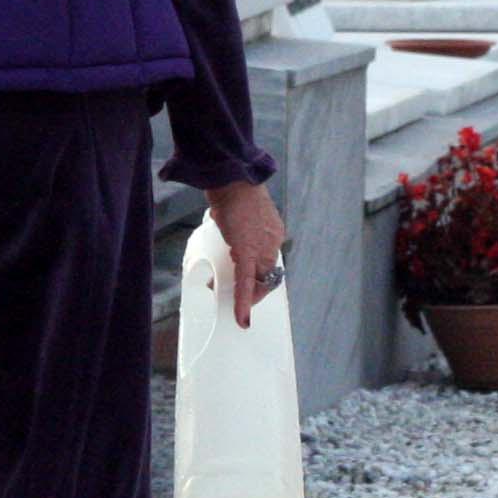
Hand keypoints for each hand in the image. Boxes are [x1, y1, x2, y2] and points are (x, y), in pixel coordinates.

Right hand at [207, 177, 286, 327]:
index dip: (256, 277)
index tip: (244, 283)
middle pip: (265, 276)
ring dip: (242, 296)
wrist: (231, 178)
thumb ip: (239, 222)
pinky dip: (243, 302)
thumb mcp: (241, 210)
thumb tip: (225, 224)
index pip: (268, 263)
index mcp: (273, 232)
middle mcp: (273, 241)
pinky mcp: (247, 250)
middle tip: (230, 294)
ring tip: (223, 296)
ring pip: (256, 281)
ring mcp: (263, 246)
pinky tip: (241, 318)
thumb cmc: (231, 189)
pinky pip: (245, 282)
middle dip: (250, 290)